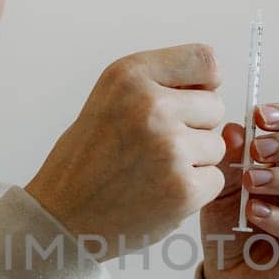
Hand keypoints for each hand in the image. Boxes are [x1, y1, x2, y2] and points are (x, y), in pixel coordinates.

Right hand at [24, 44, 226, 261]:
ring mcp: (170, 148)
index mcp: (129, 76)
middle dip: (195, 127)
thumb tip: (214, 86)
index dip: (202, 83)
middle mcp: (151, 106)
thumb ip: (159, 85)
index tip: (186, 101)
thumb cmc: (86, 160)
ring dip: (194, 160)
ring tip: (153, 171)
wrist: (62, 218)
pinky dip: (194, 190)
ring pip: (217, 145)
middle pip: (215, 106)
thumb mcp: (110, 99)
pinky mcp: (184, 189)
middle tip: (154, 147)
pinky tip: (160, 193)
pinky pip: (216, 179)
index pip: (205, 60)